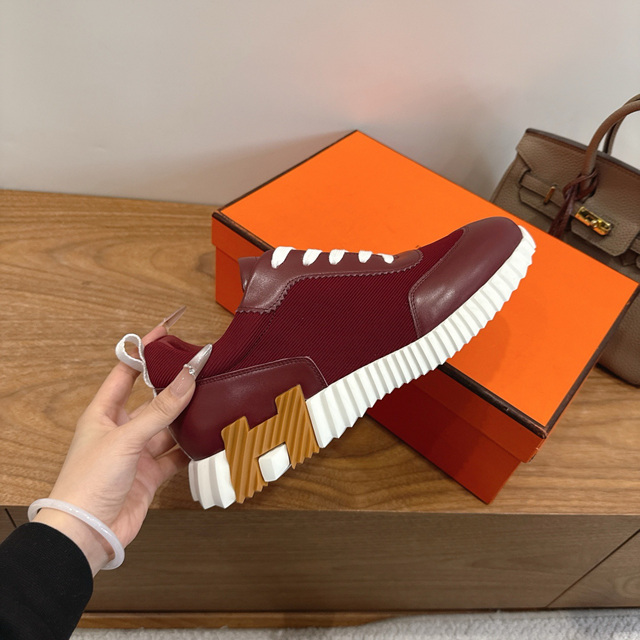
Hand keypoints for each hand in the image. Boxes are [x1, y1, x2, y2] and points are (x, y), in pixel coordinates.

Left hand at [33, 317, 209, 575]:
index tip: (166, 333)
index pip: (125, 372)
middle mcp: (121, 429)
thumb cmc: (89, 482)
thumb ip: (160, 410)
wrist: (87, 533)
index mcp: (104, 413)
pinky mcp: (151, 475)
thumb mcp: (126, 439)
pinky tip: (209, 439)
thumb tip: (187, 377)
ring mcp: (137, 453)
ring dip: (187, 417)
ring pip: (168, 427)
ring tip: (212, 400)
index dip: (145, 351)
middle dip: (175, 385)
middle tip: (201, 369)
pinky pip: (177, 455)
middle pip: (153, 399)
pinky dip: (192, 448)